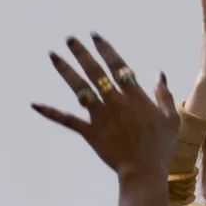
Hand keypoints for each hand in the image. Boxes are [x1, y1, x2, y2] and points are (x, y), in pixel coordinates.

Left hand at [34, 34, 180, 178]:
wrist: (144, 169)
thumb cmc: (160, 146)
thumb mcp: (171, 118)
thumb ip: (164, 95)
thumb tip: (159, 74)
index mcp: (134, 95)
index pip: (117, 65)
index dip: (105, 49)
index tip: (95, 36)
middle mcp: (115, 101)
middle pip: (95, 71)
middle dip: (81, 52)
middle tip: (69, 38)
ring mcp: (100, 115)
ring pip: (80, 88)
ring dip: (65, 70)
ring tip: (52, 55)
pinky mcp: (89, 131)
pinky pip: (67, 120)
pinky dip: (50, 112)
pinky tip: (34, 104)